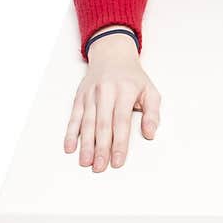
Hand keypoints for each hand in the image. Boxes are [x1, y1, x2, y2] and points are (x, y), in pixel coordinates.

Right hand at [64, 33, 160, 170]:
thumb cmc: (132, 78)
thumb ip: (152, 113)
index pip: (121, 122)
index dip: (119, 143)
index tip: (117, 161)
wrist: (112, 55)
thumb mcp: (150, 91)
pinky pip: (74, 117)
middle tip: (100, 167)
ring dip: (85, 144)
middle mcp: (106, 92)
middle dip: (101, 148)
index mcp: (125, 91)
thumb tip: (150, 133)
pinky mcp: (80, 97)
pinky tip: (69, 147)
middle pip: (102, 125)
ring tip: (85, 162)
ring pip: (87, 122)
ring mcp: (91, 95)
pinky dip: (70, 132)